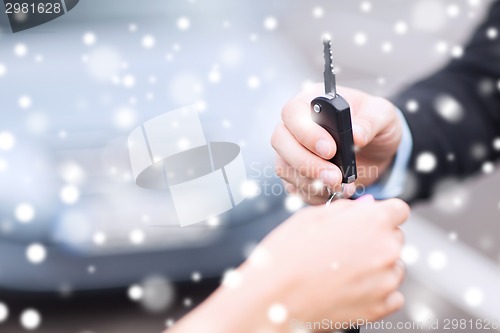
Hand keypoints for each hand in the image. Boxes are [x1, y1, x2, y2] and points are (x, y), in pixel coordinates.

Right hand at [169, 197, 408, 332]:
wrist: (274, 297)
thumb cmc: (287, 254)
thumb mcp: (312, 217)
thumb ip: (347, 209)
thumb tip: (366, 207)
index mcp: (372, 221)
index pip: (399, 210)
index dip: (383, 214)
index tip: (372, 221)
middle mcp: (386, 249)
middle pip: (396, 238)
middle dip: (377, 239)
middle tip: (347, 247)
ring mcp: (386, 281)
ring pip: (395, 267)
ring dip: (378, 266)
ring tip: (345, 270)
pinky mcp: (380, 307)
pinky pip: (393, 295)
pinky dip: (378, 291)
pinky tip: (352, 288)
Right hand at [272, 84, 401, 204]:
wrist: (376, 149)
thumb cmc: (374, 123)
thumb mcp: (381, 114)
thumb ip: (370, 122)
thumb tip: (356, 135)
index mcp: (311, 101)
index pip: (293, 112)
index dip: (306, 133)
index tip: (330, 150)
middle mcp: (294, 125)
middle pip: (280, 142)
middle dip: (306, 163)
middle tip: (334, 177)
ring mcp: (290, 150)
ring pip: (284, 167)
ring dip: (311, 182)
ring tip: (342, 187)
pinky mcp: (295, 173)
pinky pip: (294, 187)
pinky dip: (315, 195)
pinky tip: (336, 193)